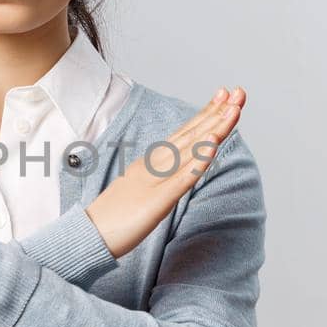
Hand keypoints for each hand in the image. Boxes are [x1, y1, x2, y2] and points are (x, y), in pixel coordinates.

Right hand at [84, 85, 245, 259]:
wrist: (87, 234)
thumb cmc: (113, 216)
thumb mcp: (139, 188)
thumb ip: (156, 176)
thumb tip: (175, 169)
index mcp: (151, 162)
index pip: (183, 133)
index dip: (206, 115)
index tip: (226, 97)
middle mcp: (154, 165)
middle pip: (191, 135)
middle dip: (217, 113)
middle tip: (240, 92)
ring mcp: (155, 181)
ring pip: (190, 151)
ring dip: (213, 130)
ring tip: (233, 110)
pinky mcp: (156, 202)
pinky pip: (180, 180)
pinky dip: (198, 163)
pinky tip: (212, 148)